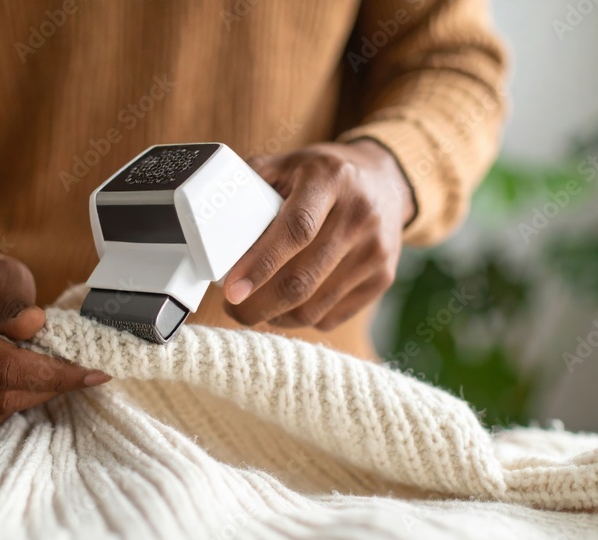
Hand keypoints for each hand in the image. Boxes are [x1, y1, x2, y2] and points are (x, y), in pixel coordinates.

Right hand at [0, 247, 110, 433]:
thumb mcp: (0, 273)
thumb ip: (17, 300)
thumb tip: (33, 327)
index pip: (7, 366)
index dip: (55, 375)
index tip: (96, 374)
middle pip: (4, 395)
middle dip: (49, 384)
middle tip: (77, 368)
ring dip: (32, 395)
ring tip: (43, 368)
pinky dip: (12, 403)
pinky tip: (18, 381)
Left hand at [223, 139, 414, 329]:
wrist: (387, 181)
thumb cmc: (325, 174)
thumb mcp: (290, 163)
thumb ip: (253, 182)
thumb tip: (210, 214)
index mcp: (330, 179)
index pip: (296, 229)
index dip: (260, 264)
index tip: (231, 289)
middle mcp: (360, 214)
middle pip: (303, 278)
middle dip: (258, 305)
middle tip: (233, 309)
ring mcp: (376, 250)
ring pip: (315, 306)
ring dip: (276, 316)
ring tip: (255, 309)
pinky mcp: (383, 277)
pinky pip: (332, 315)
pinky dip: (301, 318)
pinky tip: (285, 307)